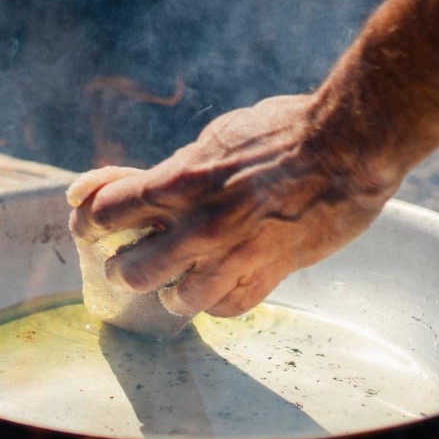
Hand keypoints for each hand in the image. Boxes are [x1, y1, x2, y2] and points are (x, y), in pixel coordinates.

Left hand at [67, 94, 401, 317]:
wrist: (349, 144)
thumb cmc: (284, 131)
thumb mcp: (217, 139)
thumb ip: (178, 170)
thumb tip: (144, 186)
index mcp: (181, 181)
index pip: (108, 212)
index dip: (91, 220)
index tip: (89, 225)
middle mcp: (201, 225)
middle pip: (130, 270)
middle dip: (123, 267)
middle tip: (127, 263)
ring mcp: (235, 256)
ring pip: (177, 300)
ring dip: (170, 292)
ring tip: (174, 284)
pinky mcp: (269, 274)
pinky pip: (227, 307)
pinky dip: (217, 300)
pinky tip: (219, 288)